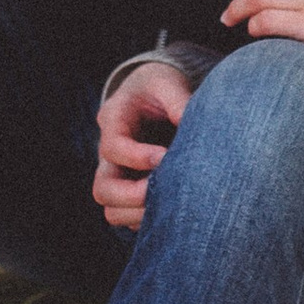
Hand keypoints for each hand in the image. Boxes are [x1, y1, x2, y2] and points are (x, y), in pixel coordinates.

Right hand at [93, 58, 194, 230]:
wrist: (152, 95)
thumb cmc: (160, 87)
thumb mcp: (168, 84)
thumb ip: (180, 102)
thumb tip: (200, 131)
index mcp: (114, 120)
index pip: (113, 147)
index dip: (137, 157)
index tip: (166, 157)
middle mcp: (109, 153)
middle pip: (103, 188)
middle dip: (133, 196)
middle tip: (167, 191)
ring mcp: (117, 175)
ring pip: (112, 209)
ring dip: (140, 213)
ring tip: (174, 203)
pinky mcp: (129, 189)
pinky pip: (130, 216)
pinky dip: (149, 219)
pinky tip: (176, 207)